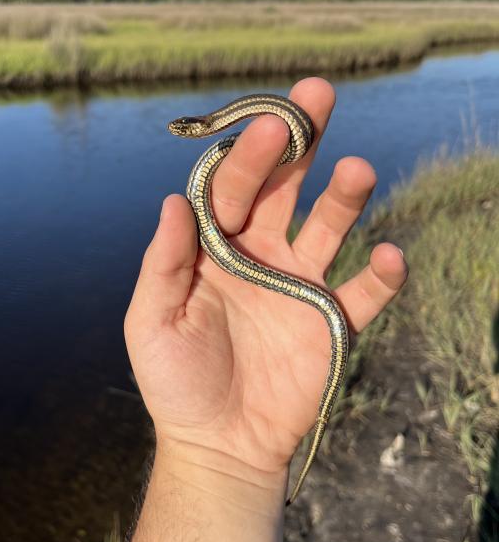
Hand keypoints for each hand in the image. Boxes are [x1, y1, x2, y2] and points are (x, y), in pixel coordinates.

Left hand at [125, 78, 407, 485]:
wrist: (219, 444)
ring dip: (345, 197)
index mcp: (214, 249)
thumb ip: (163, 263)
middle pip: (284, 188)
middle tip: (319, 96)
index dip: (248, 156)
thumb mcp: (152, 323)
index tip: (268, 122)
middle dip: (300, 144)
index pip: (231, 189)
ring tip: (358, 170)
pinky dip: (382, 275)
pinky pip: (365, 292)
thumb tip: (173, 200)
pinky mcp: (333, 322)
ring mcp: (300, 284)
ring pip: (329, 226)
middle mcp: (260, 254)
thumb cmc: (175, 382)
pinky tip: (388, 256)